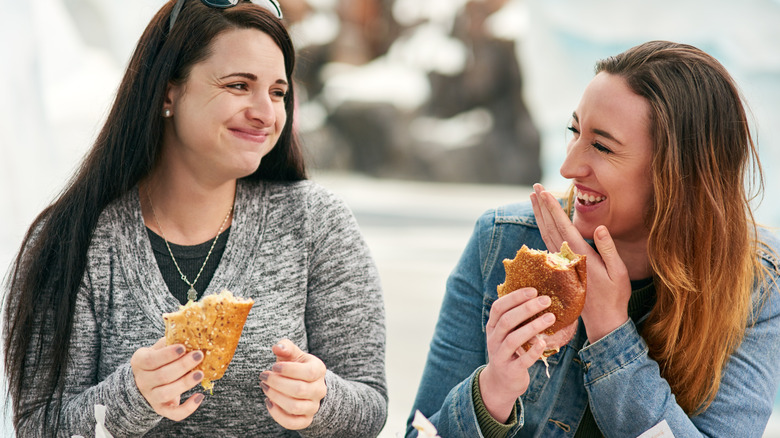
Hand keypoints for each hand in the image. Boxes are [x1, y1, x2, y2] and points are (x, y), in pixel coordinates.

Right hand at [130, 338, 204, 420]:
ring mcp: (151, 397)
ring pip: (166, 393)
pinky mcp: (161, 409)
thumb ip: (170, 340)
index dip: (167, 354)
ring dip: (185, 384)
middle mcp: (143, 381)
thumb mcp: (157, 348)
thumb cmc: (157, 361)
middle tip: (199, 355)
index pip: (151, 359)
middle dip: (182, 365)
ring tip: (201, 374)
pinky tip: (200, 396)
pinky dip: (188, 408)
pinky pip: (174, 413)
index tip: (183, 347)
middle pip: (162, 376)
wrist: (143, 384)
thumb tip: (190, 328)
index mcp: (140, 362)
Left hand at [260, 339, 326, 429]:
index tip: (273, 366)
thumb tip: (277, 347)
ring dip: (275, 397)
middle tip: (263, 377)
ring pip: (294, 407)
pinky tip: (268, 402)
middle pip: (299, 390)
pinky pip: (292, 423)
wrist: (304, 383)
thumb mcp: (292, 353)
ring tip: (265, 388)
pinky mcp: (305, 420)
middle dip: (277, 383)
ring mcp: (313, 406)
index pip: (309, 372)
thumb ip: (285, 347)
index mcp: (319, 370)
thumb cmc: (295, 365)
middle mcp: (319, 389)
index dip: (289, 370)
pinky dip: (277, 414)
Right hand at [480, 288, 554, 422]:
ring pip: (514, 339)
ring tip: (551, 317)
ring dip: (533, 327)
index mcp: (492, 327)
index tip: (533, 290)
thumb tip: (538, 297)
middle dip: (527, 308)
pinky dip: (533, 351)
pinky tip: (544, 343)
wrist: (501, 383)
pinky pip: (522, 360)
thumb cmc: (509, 352)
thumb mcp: (506, 334)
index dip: (515, 297)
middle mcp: (494, 340)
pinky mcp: (511, 371)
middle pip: (507, 320)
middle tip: (546, 300)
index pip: (498, 307)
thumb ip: (516, 319)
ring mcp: (500, 356)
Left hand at [530, 183, 630, 341]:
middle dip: (541, 206)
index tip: (544, 193)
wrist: (603, 321)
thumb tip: (600, 227)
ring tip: (533, 199)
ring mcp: (562, 264)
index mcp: (581, 256)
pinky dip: (544, 229)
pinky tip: (541, 221)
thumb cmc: (615, 296)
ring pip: (546, 235)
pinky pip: (549, 244)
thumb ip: (608, 249)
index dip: (552, 208)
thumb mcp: (618, 272)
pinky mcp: (561, 269)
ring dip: (539, 216)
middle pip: (550, 227)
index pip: (563, 226)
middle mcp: (567, 258)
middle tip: (534, 188)